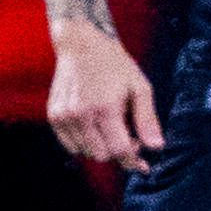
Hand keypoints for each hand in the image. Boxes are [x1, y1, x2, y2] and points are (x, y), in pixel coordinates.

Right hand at [46, 24, 162, 172]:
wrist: (82, 45)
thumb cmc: (114, 65)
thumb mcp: (140, 87)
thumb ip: (148, 119)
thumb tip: (156, 147)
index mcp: (105, 108)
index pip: (119, 150)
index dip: (133, 161)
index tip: (143, 165)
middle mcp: (80, 115)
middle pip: (101, 155)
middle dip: (118, 152)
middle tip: (128, 136)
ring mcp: (63, 116)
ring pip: (84, 152)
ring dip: (100, 147)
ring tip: (110, 127)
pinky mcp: (54, 116)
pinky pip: (70, 144)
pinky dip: (84, 143)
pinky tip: (95, 126)